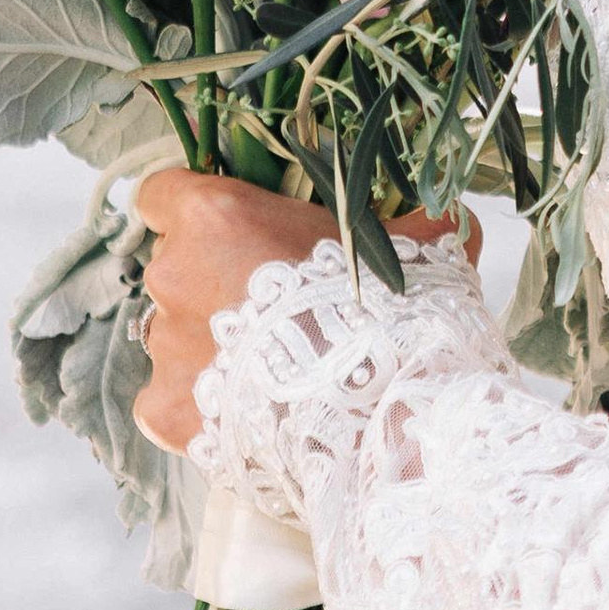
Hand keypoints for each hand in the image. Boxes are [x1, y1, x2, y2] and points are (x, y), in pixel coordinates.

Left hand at [133, 170, 475, 450]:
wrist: (382, 414)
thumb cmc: (394, 314)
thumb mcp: (419, 249)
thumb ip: (414, 226)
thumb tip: (446, 218)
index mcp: (220, 218)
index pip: (162, 194)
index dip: (189, 210)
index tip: (224, 231)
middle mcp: (175, 275)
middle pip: (176, 270)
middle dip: (217, 286)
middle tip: (281, 312)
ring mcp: (166, 347)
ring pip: (177, 338)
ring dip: (214, 349)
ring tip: (277, 375)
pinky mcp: (167, 412)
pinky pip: (173, 401)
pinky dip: (207, 407)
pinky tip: (255, 416)